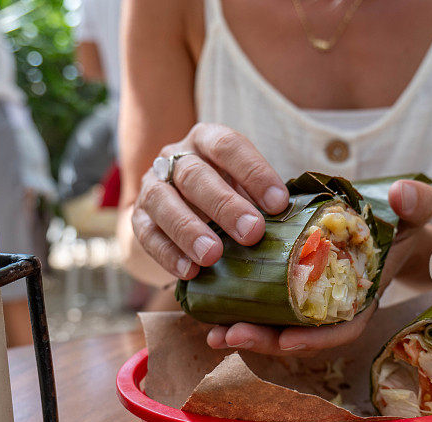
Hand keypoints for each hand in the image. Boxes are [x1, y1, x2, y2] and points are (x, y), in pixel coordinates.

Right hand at [132, 123, 289, 278]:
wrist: (179, 212)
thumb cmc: (226, 196)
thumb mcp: (244, 188)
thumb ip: (263, 199)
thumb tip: (294, 223)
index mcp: (207, 140)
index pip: (228, 146)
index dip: (254, 172)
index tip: (278, 203)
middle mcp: (176, 157)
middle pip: (195, 175)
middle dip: (225, 205)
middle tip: (252, 233)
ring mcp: (152, 187)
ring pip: (163, 201)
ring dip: (189, 230)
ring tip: (213, 255)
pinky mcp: (138, 218)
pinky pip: (147, 234)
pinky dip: (168, 253)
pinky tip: (189, 271)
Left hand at [206, 179, 431, 355]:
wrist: (391, 223)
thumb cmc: (402, 221)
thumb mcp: (413, 210)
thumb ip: (416, 203)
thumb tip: (403, 194)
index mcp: (363, 297)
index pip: (341, 329)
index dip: (315, 338)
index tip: (286, 340)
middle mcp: (334, 308)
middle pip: (299, 336)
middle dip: (266, 340)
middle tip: (230, 335)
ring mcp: (310, 301)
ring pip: (277, 327)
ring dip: (245, 332)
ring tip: (212, 333)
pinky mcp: (290, 288)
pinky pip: (264, 307)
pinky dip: (240, 312)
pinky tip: (210, 312)